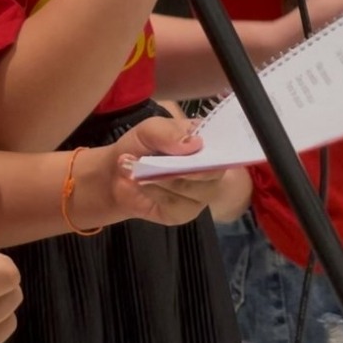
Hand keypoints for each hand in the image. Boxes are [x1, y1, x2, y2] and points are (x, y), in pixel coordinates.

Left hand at [70, 112, 221, 230]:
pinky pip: (176, 206)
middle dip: (181, 167)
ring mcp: (199, 194)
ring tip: (136, 169)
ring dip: (162, 179)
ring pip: (192, 190)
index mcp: (206, 143)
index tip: (195, 148)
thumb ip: (170, 132)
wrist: (117, 174)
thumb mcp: (149, 130)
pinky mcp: (184, 213)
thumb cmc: (139, 147)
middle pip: (212, 173)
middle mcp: (210, 170)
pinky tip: (141, 183)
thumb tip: (196, 144)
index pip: (224, 147)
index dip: (214, 150)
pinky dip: (155, 193)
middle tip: (151, 159)